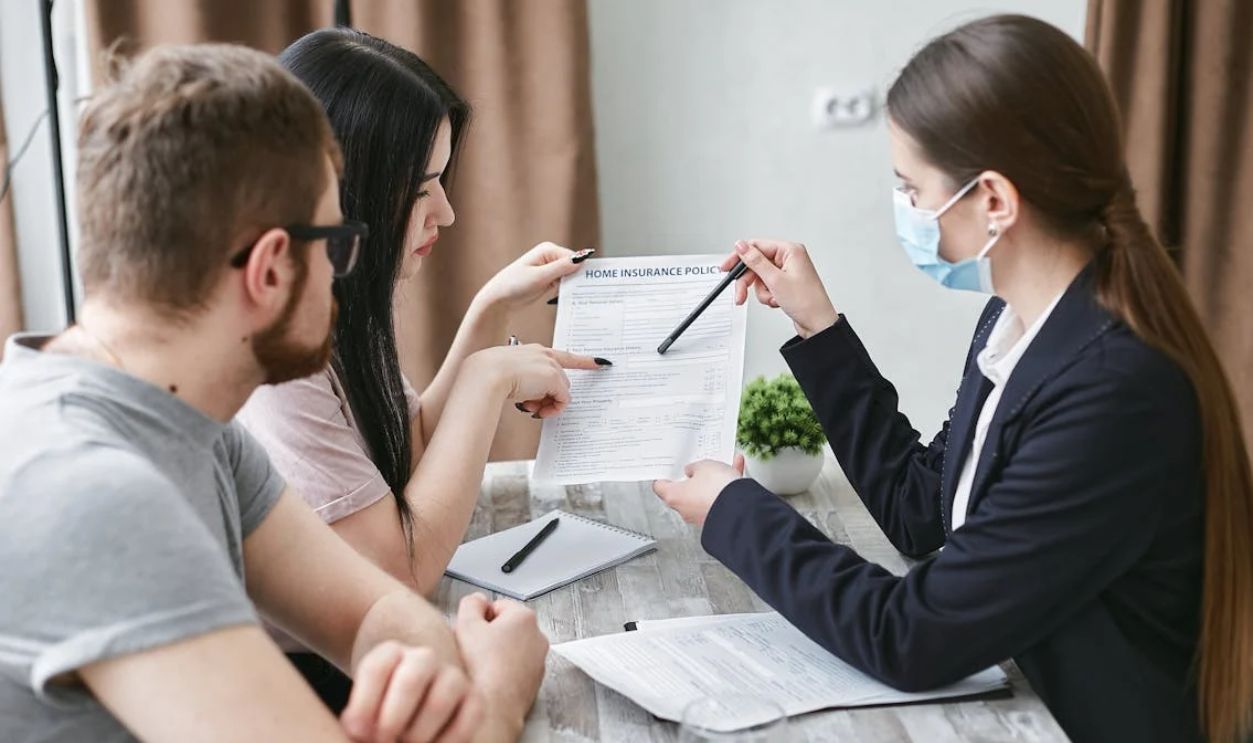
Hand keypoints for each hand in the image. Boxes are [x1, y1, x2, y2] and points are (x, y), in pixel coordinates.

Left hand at [340, 641, 482, 742]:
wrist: (411, 719)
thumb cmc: (380, 719)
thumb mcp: (362, 714)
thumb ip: (358, 719)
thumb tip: (360, 729)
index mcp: (391, 654)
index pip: (376, 668)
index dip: (364, 704)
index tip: (357, 732)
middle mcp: (424, 658)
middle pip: (410, 680)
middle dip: (392, 720)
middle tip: (383, 741)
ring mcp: (453, 676)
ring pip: (439, 703)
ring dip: (418, 734)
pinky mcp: (475, 699)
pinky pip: (469, 718)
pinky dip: (448, 741)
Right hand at [454, 594, 548, 738]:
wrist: (492, 708)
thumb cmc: (482, 669)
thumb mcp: (466, 625)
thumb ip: (471, 603)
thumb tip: (477, 600)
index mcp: (525, 617)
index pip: (498, 605)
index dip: (480, 617)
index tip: (472, 630)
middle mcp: (538, 636)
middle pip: (506, 626)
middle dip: (489, 634)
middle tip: (473, 647)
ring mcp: (539, 659)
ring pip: (512, 647)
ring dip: (497, 652)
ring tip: (481, 665)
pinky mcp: (535, 680)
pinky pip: (516, 667)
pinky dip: (504, 669)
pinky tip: (490, 677)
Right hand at [467, 344, 606, 418]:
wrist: (486, 374)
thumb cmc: (490, 375)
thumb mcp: (509, 376)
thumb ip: (526, 383)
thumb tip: (533, 399)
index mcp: (533, 351)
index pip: (563, 356)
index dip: (583, 360)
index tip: (601, 362)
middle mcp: (544, 354)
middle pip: (559, 381)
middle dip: (548, 397)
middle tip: (531, 406)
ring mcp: (549, 366)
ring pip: (560, 391)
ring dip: (547, 403)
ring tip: (529, 407)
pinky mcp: (553, 378)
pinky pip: (563, 399)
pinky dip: (553, 408)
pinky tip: (536, 409)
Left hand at [476, 242, 591, 310]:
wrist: (499, 299)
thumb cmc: (514, 285)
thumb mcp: (540, 276)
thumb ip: (561, 267)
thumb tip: (582, 258)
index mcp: (548, 249)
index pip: (574, 258)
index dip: (581, 270)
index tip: (588, 285)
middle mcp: (550, 256)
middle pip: (573, 266)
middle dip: (578, 279)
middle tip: (585, 293)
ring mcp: (549, 268)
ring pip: (570, 276)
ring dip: (572, 286)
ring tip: (577, 297)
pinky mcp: (548, 279)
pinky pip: (563, 283)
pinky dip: (566, 290)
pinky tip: (568, 298)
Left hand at [652, 455, 745, 524]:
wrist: (740, 509)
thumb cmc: (716, 489)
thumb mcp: (703, 466)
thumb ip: (694, 467)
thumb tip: (693, 471)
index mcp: (674, 496)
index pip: (660, 487)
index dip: (663, 475)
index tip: (667, 469)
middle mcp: (685, 509)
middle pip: (683, 491)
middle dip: (691, 478)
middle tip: (696, 467)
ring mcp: (701, 515)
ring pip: (703, 494)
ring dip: (712, 481)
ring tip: (722, 466)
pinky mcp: (717, 517)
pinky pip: (719, 498)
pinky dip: (726, 486)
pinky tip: (736, 470)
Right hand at [722, 240, 838, 337]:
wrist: (818, 324)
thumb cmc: (806, 302)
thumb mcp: (775, 280)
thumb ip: (755, 261)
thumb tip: (741, 245)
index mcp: (790, 251)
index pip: (756, 246)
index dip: (739, 257)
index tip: (726, 268)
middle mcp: (789, 258)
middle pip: (756, 264)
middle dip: (749, 281)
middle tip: (740, 294)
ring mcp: (787, 271)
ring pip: (760, 277)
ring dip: (762, 291)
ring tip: (772, 299)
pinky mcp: (785, 283)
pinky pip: (767, 286)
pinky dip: (768, 295)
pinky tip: (776, 301)